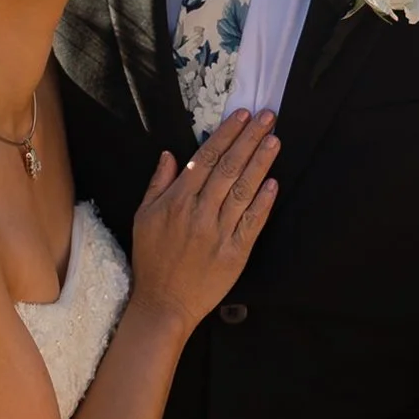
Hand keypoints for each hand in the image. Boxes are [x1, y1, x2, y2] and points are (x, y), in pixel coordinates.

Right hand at [128, 110, 279, 334]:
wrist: (164, 303)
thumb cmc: (151, 259)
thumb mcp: (143, 217)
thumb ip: (158, 184)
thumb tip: (171, 154)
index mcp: (176, 200)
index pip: (205, 158)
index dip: (225, 135)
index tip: (241, 116)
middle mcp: (199, 212)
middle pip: (228, 168)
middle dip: (249, 139)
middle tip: (267, 117)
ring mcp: (219, 232)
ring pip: (243, 190)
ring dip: (260, 164)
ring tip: (274, 141)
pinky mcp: (235, 253)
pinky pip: (252, 223)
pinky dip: (263, 202)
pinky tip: (273, 183)